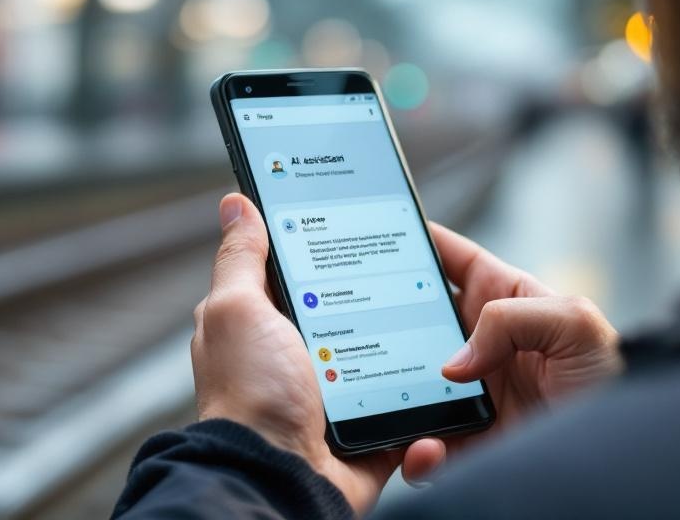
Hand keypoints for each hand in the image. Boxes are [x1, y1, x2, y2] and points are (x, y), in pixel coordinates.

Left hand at [192, 193, 438, 513]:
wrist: (280, 477)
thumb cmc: (250, 394)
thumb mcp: (238, 311)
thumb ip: (242, 259)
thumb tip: (236, 203)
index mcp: (263, 327)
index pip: (297, 273)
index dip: (325, 246)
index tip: (360, 219)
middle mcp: (297, 360)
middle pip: (349, 310)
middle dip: (380, 290)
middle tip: (413, 261)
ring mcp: (334, 396)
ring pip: (383, 354)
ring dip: (408, 341)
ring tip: (440, 310)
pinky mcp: (367, 428)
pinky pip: (406, 402)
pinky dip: (422, 390)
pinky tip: (442, 365)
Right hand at [400, 223, 621, 482]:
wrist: (620, 455)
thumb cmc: (612, 378)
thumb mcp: (575, 323)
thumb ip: (511, 318)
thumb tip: (455, 360)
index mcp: (506, 301)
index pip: (453, 261)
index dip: (419, 243)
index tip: (381, 232)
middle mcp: (481, 344)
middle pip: (417, 322)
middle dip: (386, 319)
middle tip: (358, 319)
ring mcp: (470, 394)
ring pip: (410, 384)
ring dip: (392, 390)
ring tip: (384, 396)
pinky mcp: (467, 443)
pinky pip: (424, 448)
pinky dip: (416, 451)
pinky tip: (426, 448)